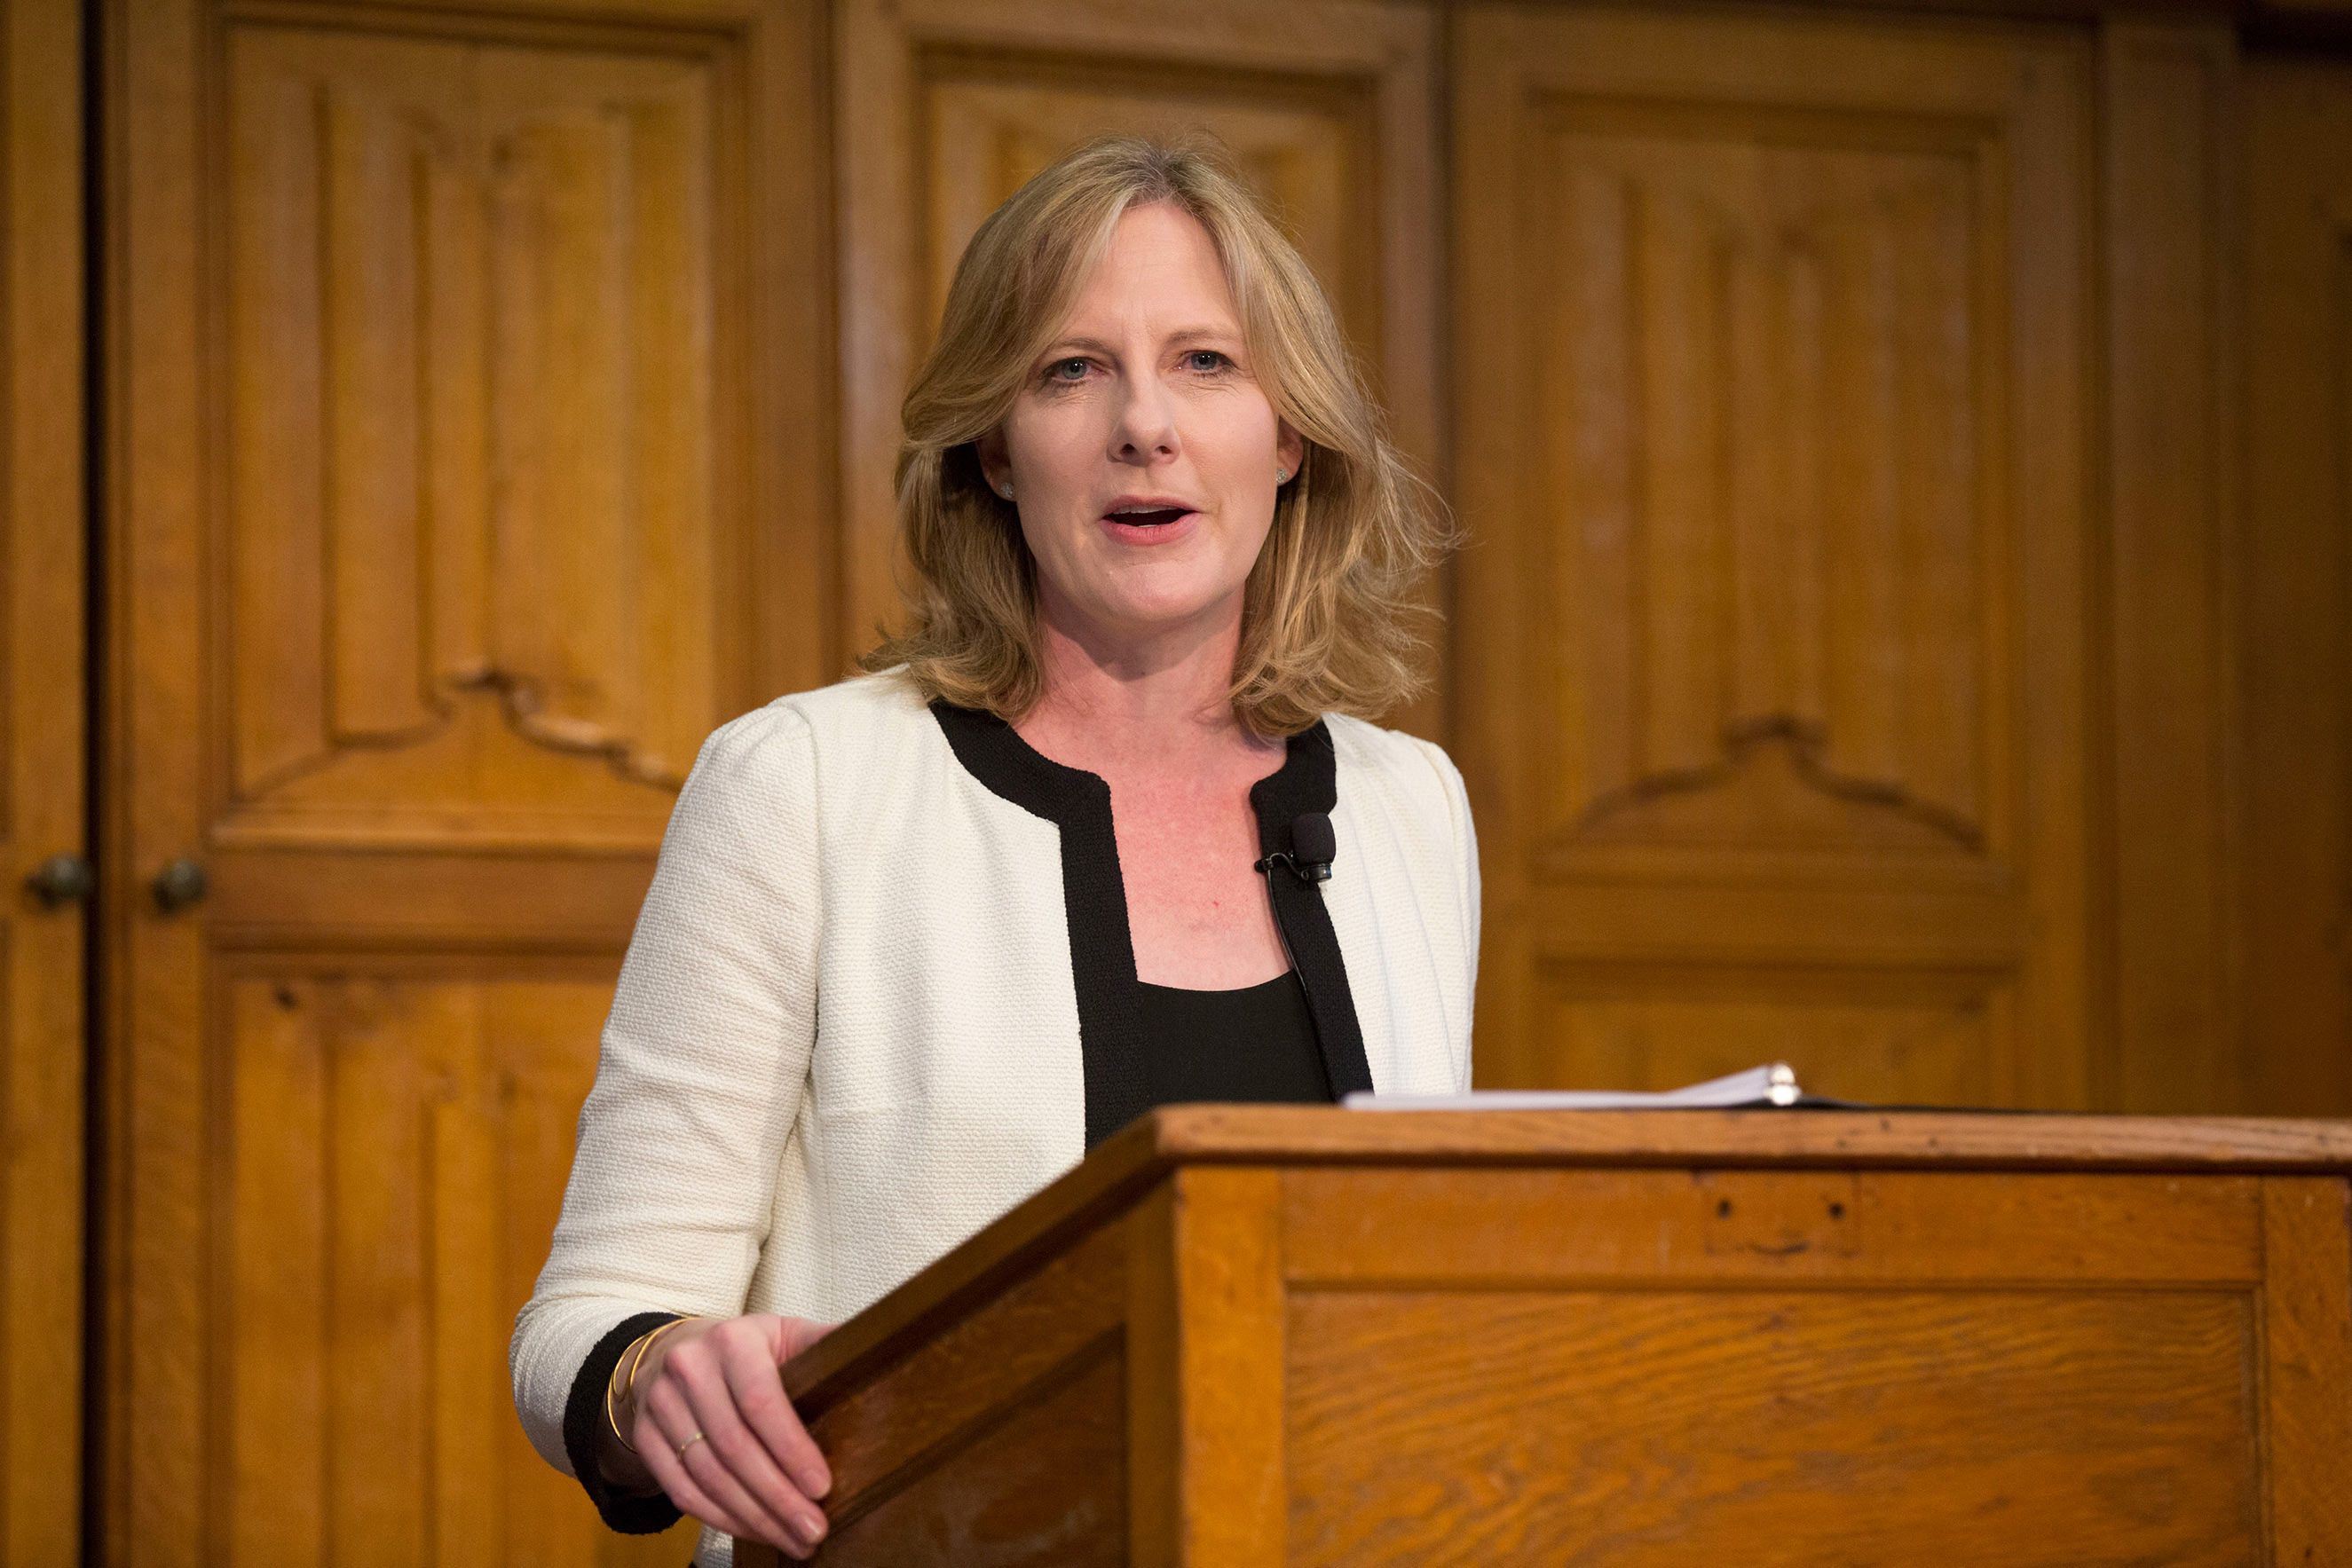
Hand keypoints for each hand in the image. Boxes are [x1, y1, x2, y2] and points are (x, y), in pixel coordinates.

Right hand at [615, 1314, 836, 1558]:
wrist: (671, 1351)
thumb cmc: (744, 1349)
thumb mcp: (784, 1334)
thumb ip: (826, 1344)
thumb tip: (887, 1347)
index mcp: (733, 1340)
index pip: (761, 1401)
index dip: (792, 1449)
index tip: (822, 1486)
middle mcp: (690, 1369)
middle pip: (735, 1447)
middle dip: (779, 1496)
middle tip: (814, 1528)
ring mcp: (661, 1405)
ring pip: (708, 1476)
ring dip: (754, 1516)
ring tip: (792, 1538)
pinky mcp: (645, 1438)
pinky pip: (683, 1491)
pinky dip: (720, 1518)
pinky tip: (754, 1530)